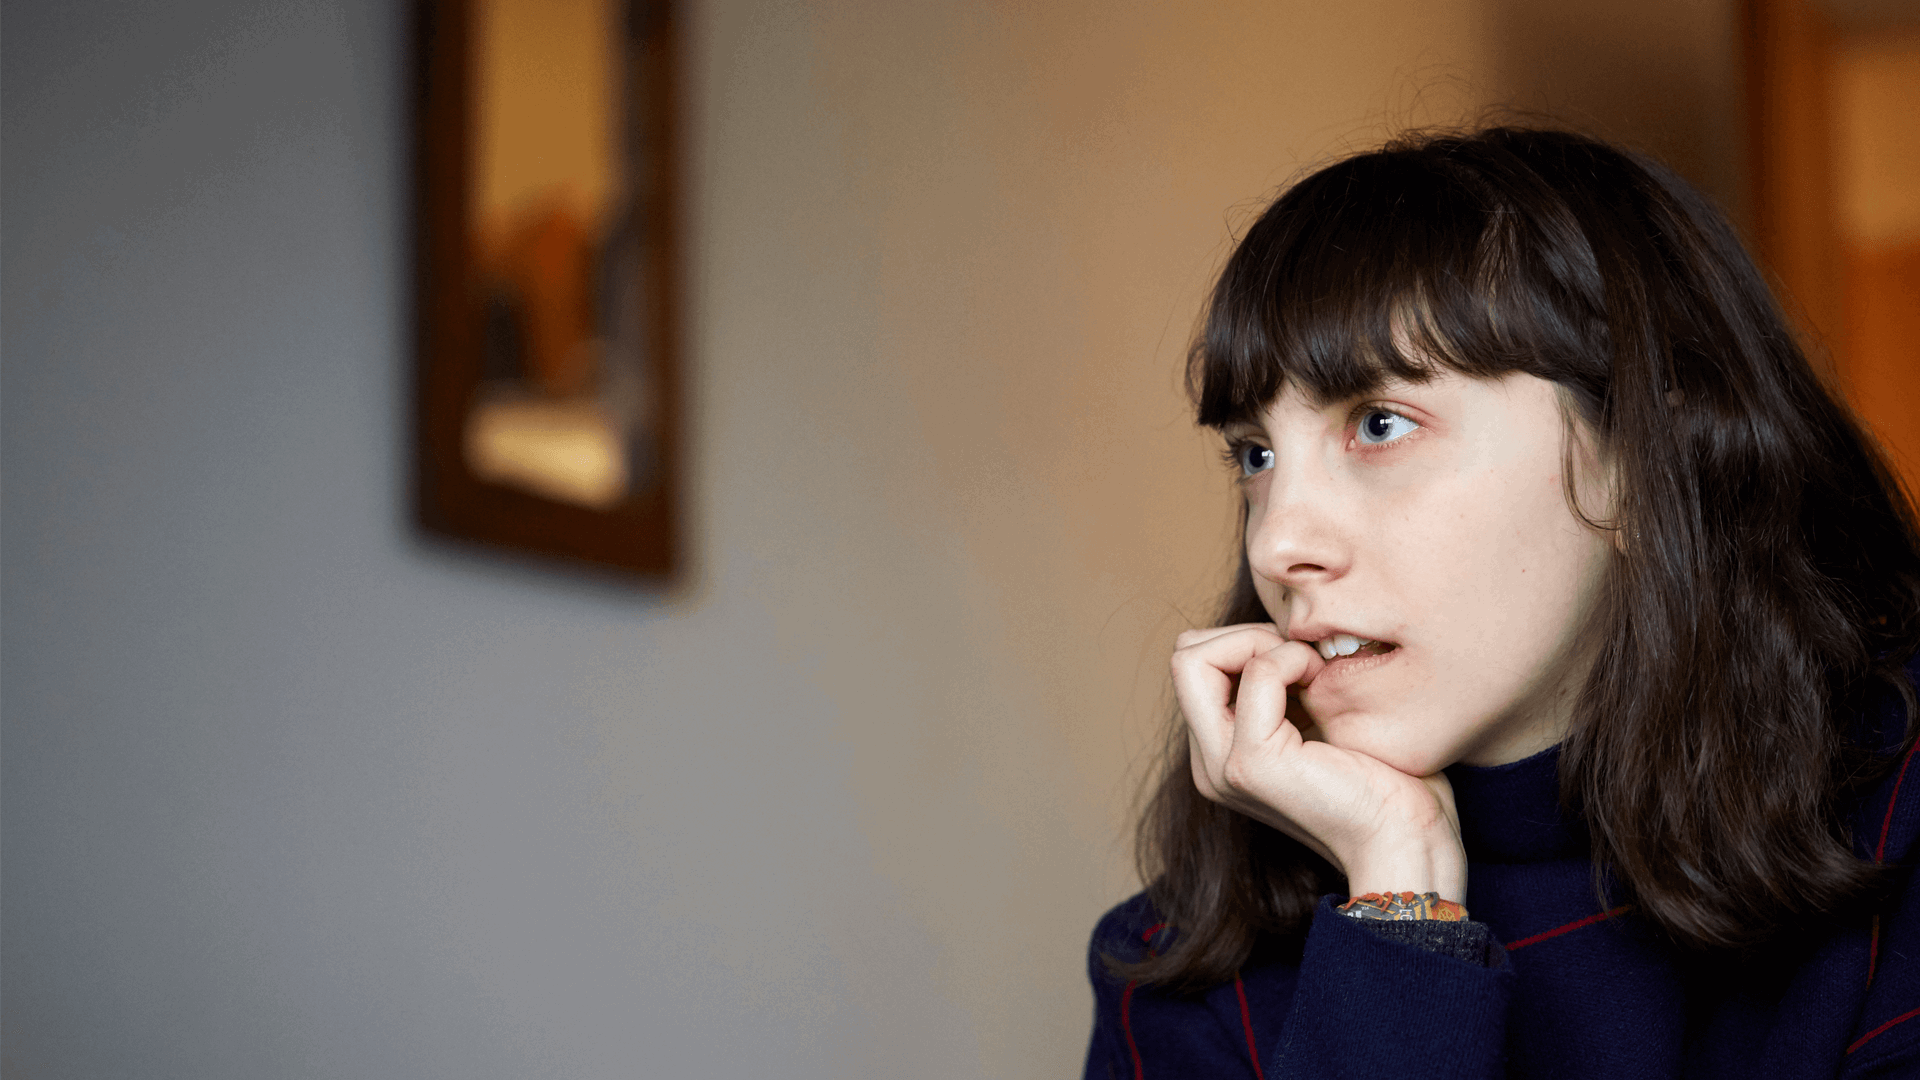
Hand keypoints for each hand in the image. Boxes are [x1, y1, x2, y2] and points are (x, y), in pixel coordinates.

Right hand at [1171, 623, 1466, 900]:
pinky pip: (1255, 673)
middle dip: (1244, 635)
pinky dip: (1292, 660)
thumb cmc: (1385, 781)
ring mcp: (1222, 765)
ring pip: (1195, 657)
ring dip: (1262, 644)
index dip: (1245, 642)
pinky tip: (1325, 683)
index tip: (1302, 661)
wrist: (1407, 841)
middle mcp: (1209, 762)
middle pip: (1184, 655)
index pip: (1196, 663)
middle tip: (1303, 660)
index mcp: (1220, 754)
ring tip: (1313, 672)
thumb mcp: (1320, 720)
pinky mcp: (1251, 763)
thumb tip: (1282, 631)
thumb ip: (1285, 687)